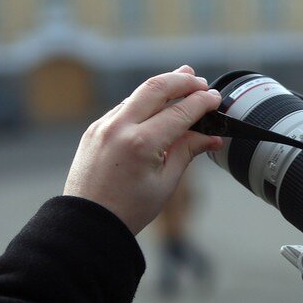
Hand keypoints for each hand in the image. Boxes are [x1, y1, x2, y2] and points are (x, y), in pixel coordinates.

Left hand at [64, 65, 222, 234]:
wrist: (87, 222)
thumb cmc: (128, 210)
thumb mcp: (165, 183)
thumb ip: (187, 152)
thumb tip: (212, 137)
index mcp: (141, 144)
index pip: (179, 112)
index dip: (202, 102)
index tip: (215, 99)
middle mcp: (119, 127)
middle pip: (156, 87)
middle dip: (182, 80)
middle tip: (200, 81)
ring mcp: (103, 126)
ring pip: (138, 94)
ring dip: (162, 86)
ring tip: (183, 80)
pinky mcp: (95, 129)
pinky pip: (124, 107)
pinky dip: (144, 102)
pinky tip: (157, 106)